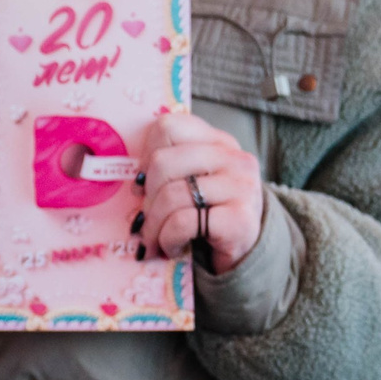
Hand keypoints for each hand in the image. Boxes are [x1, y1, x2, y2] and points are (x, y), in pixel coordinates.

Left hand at [135, 114, 263, 274]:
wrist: (246, 251)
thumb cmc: (208, 214)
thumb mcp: (192, 182)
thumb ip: (169, 169)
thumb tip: (134, 183)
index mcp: (218, 141)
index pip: (168, 128)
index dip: (145, 156)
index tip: (142, 182)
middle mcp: (234, 158)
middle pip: (163, 162)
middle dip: (146, 197)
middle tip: (145, 218)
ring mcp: (240, 187)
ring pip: (171, 195)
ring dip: (153, 225)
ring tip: (154, 238)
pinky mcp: (240, 219)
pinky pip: (183, 223)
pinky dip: (168, 239)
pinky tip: (173, 247)